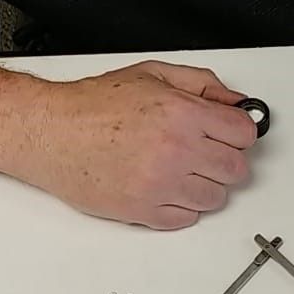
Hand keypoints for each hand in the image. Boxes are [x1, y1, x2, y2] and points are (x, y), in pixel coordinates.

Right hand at [12, 61, 256, 227]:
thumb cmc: (93, 105)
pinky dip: (181, 206)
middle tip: (204, 152)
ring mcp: (160, 184)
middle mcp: (175, 150)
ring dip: (204, 185)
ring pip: (216, 198)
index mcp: (182, 114)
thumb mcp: (152, 75)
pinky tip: (164, 186)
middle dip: (224, 159)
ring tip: (180, 169)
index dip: (237, 133)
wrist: (50, 133)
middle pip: (236, 169)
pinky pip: (187, 219)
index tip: (228, 134)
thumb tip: (236, 102)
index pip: (244, 134)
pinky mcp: (143, 211)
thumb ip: (202, 85)